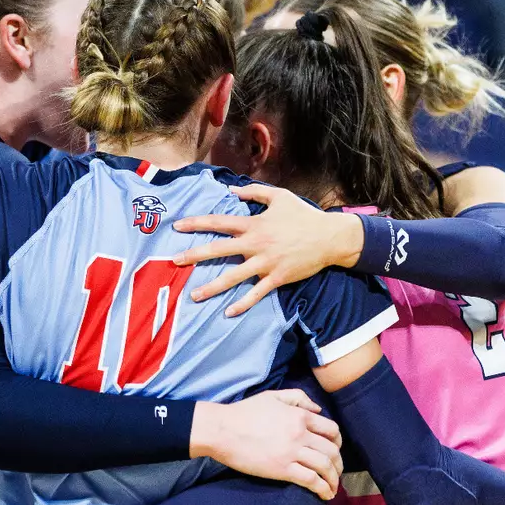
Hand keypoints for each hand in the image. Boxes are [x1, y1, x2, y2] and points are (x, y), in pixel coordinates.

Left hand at [174, 186, 363, 315]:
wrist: (329, 237)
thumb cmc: (304, 215)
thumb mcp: (280, 196)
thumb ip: (254, 192)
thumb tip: (232, 191)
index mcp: (254, 224)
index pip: (219, 222)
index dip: (197, 223)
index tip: (178, 226)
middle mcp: (256, 244)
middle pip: (219, 249)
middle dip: (195, 255)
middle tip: (175, 261)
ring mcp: (266, 263)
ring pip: (233, 277)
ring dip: (212, 287)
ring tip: (193, 295)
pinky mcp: (277, 278)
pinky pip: (256, 294)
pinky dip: (242, 304)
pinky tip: (228, 313)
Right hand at [191, 389, 342, 499]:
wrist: (223, 430)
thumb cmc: (245, 412)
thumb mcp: (273, 396)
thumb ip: (298, 398)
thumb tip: (318, 409)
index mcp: (300, 416)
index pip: (332, 430)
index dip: (338, 442)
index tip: (336, 450)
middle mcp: (301, 434)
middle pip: (332, 451)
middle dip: (338, 464)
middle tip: (337, 472)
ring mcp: (292, 452)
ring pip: (325, 467)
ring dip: (333, 479)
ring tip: (333, 487)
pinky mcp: (282, 469)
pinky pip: (311, 480)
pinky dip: (322, 489)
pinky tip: (325, 495)